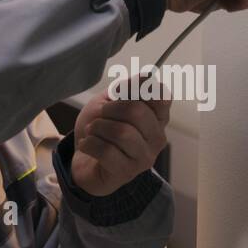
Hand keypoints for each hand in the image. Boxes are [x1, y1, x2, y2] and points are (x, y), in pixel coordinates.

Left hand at [70, 77, 170, 196]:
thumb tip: (147, 76)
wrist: (86, 160)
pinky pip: (106, 151)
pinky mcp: (127, 171)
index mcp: (158, 117)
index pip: (162, 95)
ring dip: (98, 127)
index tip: (119, 94)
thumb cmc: (102, 129)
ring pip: (122, 132)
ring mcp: (144, 157)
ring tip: (91, 131)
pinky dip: (89, 143)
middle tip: (99, 115)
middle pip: (137, 111)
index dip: (138, 88)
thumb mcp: (110, 101)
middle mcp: (157, 138)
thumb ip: (127, 89)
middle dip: (110, 109)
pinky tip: (88, 144)